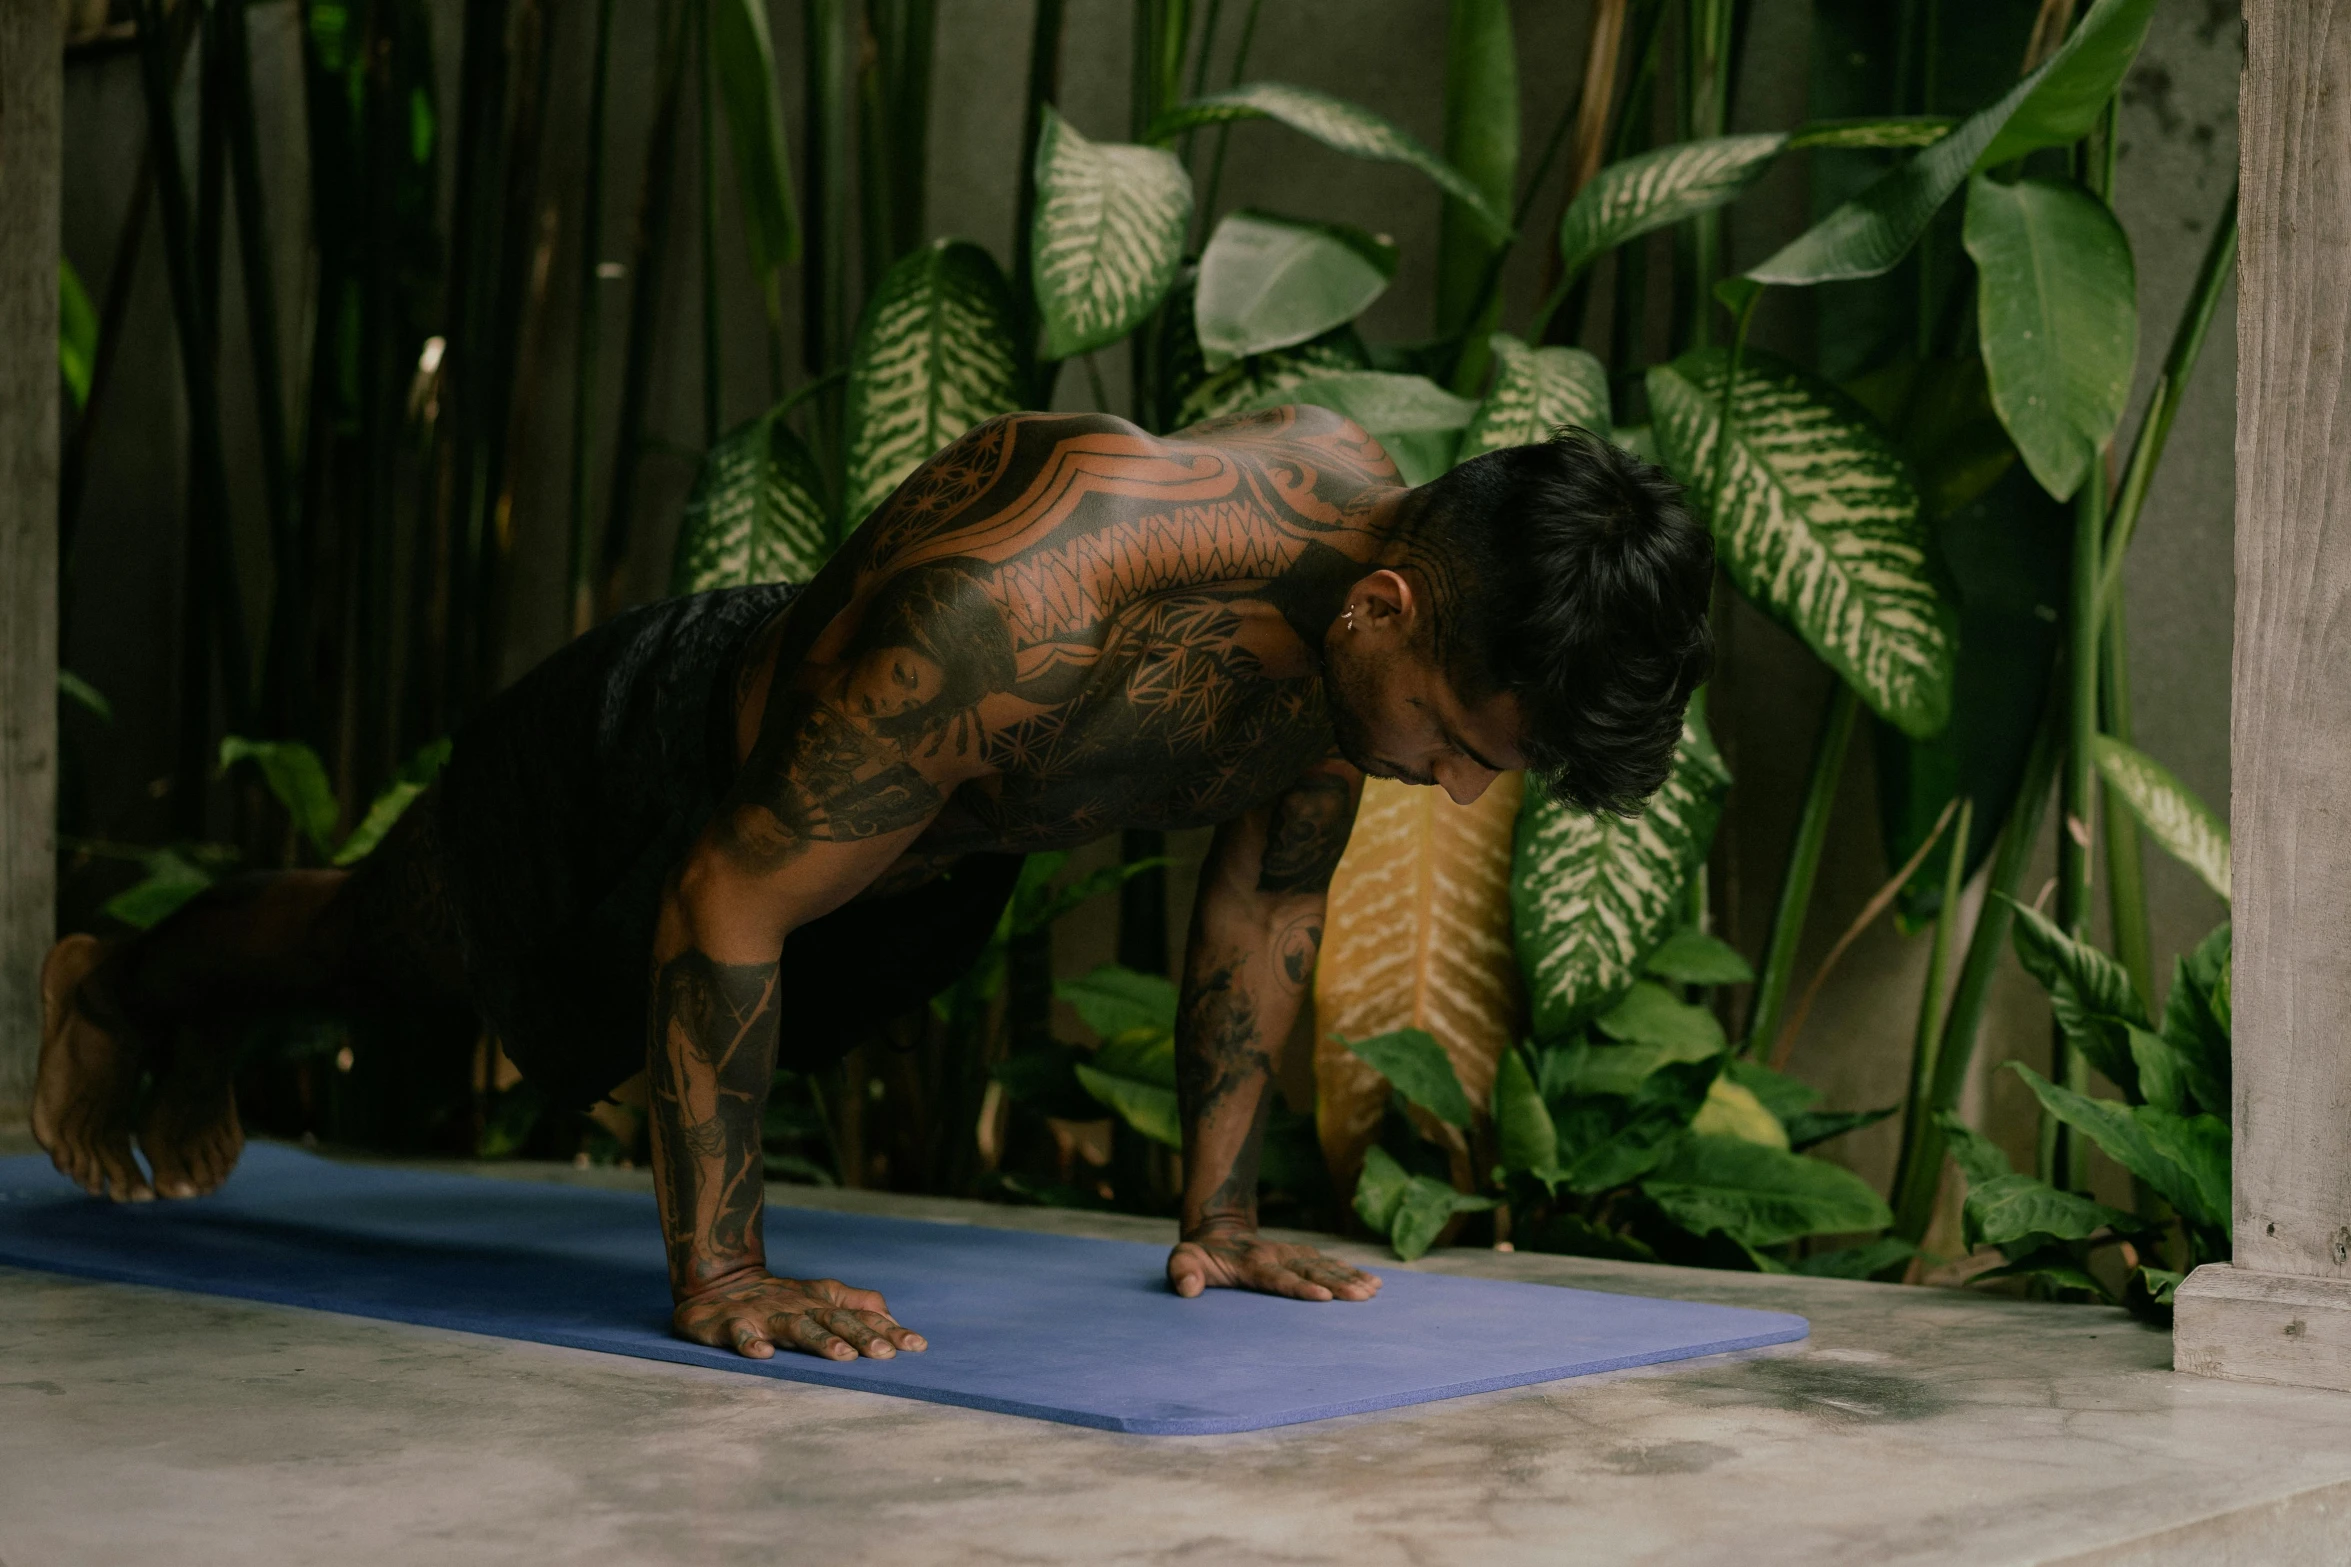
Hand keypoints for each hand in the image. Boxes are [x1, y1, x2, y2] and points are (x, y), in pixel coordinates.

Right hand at [672, 1271, 928, 1360]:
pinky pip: (741, 1334)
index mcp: (822, 1303)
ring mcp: (766, 1315)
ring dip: (820, 1341)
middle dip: (861, 1336)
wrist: (720, 1285)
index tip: (917, 1346)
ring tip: (843, 1356)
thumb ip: (857, 1305)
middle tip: (885, 1354)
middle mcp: (799, 1307)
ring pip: (797, 1327)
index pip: (861, 1316)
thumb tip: (894, 1320)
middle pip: (835, 1321)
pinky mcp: (733, 1324)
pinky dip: (751, 1343)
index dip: (889, 1330)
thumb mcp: (822, 1298)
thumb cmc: (780, 1299)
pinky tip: (764, 1355)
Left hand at [1168, 1224, 1381, 1302]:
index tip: (1322, 1298)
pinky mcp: (1301, 1256)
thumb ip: (1183, 1271)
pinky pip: (1329, 1263)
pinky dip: (1350, 1271)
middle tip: (1362, 1296)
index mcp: (1251, 1264)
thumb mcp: (1183, 1259)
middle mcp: (1277, 1257)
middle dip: (1337, 1284)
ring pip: (1324, 1266)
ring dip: (1349, 1277)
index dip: (1299, 1288)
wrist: (1218, 1230)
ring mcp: (1291, 1255)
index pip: (1278, 1278)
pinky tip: (1372, 1282)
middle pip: (1310, 1272)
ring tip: (1373, 1291)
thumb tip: (1188, 1288)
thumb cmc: (1201, 1255)